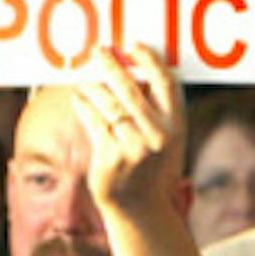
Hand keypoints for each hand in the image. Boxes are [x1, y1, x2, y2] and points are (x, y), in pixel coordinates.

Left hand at [72, 46, 183, 215]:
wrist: (140, 208)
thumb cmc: (151, 166)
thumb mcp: (165, 140)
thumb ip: (156, 111)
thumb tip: (132, 70)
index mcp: (176, 126)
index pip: (166, 84)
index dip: (149, 61)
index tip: (132, 46)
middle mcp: (157, 136)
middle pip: (131, 90)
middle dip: (112, 66)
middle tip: (97, 51)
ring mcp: (133, 147)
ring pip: (108, 105)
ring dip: (93, 86)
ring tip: (83, 77)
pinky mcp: (110, 157)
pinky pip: (93, 122)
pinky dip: (84, 106)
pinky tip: (78, 97)